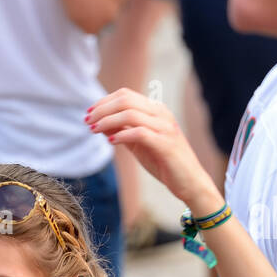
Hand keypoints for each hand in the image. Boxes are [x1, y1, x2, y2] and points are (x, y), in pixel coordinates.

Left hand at [87, 88, 223, 214]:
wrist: (189, 181)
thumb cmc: (163, 162)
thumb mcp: (138, 144)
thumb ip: (123, 131)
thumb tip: (101, 124)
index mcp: (155, 110)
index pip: (126, 95)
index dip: (104, 101)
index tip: (89, 113)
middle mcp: (161, 114)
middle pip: (126, 100)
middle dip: (102, 109)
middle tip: (87, 121)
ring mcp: (165, 127)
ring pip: (131, 113)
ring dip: (108, 121)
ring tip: (94, 130)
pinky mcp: (165, 144)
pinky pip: (140, 133)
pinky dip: (122, 135)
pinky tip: (111, 141)